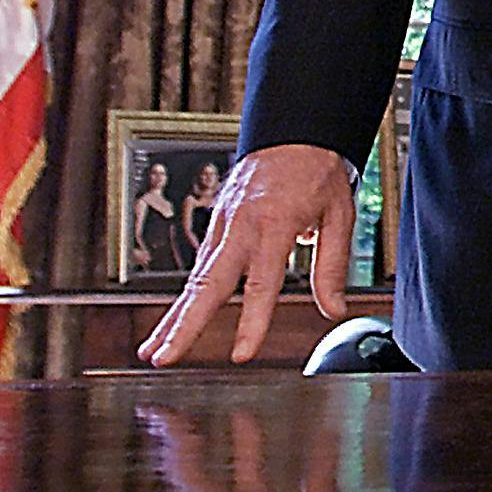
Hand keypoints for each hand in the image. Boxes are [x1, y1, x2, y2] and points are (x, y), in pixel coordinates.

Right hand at [138, 144, 354, 366]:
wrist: (293, 133)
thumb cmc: (317, 172)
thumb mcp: (339, 214)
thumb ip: (332, 265)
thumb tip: (334, 309)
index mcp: (274, 224)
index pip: (261, 282)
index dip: (251, 321)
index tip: (241, 354)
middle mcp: (241, 227)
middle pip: (208, 284)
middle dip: (184, 324)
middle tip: (163, 358)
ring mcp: (223, 225)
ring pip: (194, 278)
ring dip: (172, 317)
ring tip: (152, 352)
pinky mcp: (215, 226)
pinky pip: (198, 267)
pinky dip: (183, 297)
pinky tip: (171, 323)